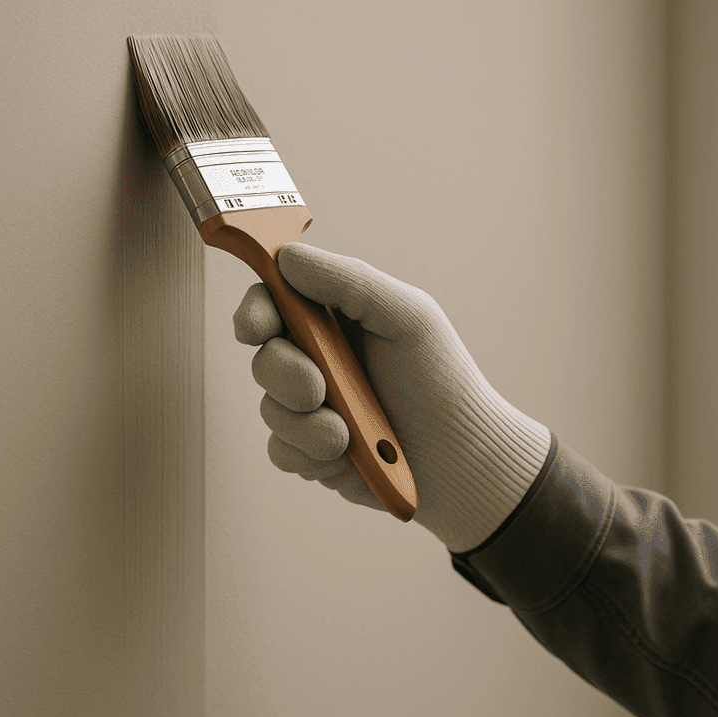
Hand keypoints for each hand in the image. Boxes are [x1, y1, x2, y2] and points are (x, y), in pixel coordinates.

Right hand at [233, 242, 550, 552]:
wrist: (461, 459)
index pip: (276, 301)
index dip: (256, 310)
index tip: (256, 327)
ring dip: (305, 423)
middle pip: (264, 356)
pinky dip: (311, 454)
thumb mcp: (407, 316)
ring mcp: (316, 407)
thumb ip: (350, 281)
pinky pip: (283, 451)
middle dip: (284, 373)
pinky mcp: (315, 452)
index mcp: (339, 318)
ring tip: (347, 435)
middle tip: (318, 389)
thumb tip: (287, 257)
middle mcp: (321, 360)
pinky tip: (346, 456)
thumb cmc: (442, 381)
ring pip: (271, 408)